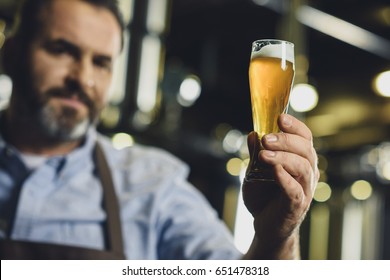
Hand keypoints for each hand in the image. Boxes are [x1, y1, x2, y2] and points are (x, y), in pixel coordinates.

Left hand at [242, 114, 318, 258]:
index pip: (305, 138)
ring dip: (284, 157)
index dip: (296, 126)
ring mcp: (304, 190)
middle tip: (267, 138)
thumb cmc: (263, 196)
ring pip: (303, 168)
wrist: (265, 225)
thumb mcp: (255, 171)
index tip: (280, 118)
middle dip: (286, 141)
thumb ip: (255, 154)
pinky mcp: (297, 206)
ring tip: (264, 154)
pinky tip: (274, 170)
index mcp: (300, 161)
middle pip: (306, 150)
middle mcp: (307, 173)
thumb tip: (253, 134)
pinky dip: (285, 179)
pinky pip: (295, 191)